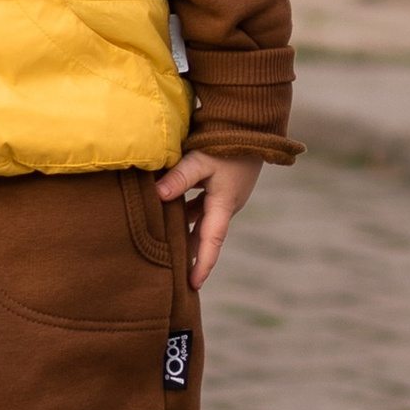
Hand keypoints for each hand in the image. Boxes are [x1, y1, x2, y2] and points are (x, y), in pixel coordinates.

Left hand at [153, 148, 261, 287]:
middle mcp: (227, 204)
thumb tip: (157, 195)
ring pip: (202, 219)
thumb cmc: (228, 143)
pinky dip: (187, 212)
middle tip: (177, 275)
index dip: (202, 265)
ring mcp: (226, 194)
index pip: (211, 243)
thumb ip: (179, 178)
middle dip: (193, 255)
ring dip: (188, 232)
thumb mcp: (201, 161)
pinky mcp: (223, 183)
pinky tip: (171, 210)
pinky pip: (202, 204)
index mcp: (224, 205)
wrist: (252, 124)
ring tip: (169, 247)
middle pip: (206, 236)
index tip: (193, 285)